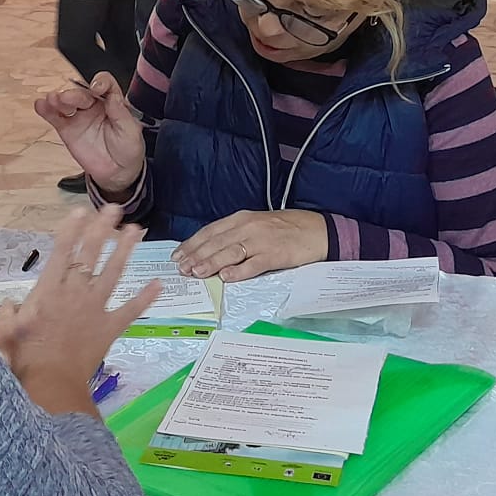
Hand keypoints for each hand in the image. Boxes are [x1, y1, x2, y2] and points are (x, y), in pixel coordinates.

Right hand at [0, 206, 159, 415]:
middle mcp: (74, 292)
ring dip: (125, 250)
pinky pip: (130, 310)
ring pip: (113, 273)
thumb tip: (11, 303)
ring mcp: (95, 308)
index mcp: (48, 290)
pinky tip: (159, 284)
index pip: (61, 252)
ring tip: (136, 230)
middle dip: (102, 228)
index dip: (72, 229)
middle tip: (114, 207)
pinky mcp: (110, 327)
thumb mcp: (5, 333)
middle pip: (90, 254)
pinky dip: (145, 298)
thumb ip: (9, 314)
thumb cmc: (25, 357)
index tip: (80, 211)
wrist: (51, 383)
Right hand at [34, 71, 144, 194]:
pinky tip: (41, 105)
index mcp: (111, 101)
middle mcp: (94, 105)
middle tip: (67, 98)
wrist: (117, 172)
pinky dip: (46, 110)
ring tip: (52, 100)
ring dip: (58, 99)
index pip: (105, 84)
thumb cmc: (127, 149)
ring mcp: (79, 116)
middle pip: (81, 93)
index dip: (100, 82)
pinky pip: (55, 117)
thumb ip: (121, 113)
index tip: (96, 88)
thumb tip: (113, 96)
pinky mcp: (67, 128)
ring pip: (66, 102)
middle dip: (74, 94)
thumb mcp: (131, 131)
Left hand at [174, 209, 327, 281]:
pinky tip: (226, 277)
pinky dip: (239, 270)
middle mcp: (248, 227)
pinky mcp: (275, 254)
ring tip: (196, 272)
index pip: (210, 231)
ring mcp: (262, 240)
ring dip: (211, 262)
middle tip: (181, 268)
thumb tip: (211, 249)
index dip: (192, 243)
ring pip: (230, 251)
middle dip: (196, 255)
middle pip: (216, 242)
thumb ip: (235, 234)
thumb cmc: (286, 228)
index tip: (178, 255)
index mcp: (242, 218)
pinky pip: (254, 264)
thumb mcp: (257, 224)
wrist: (318, 229)